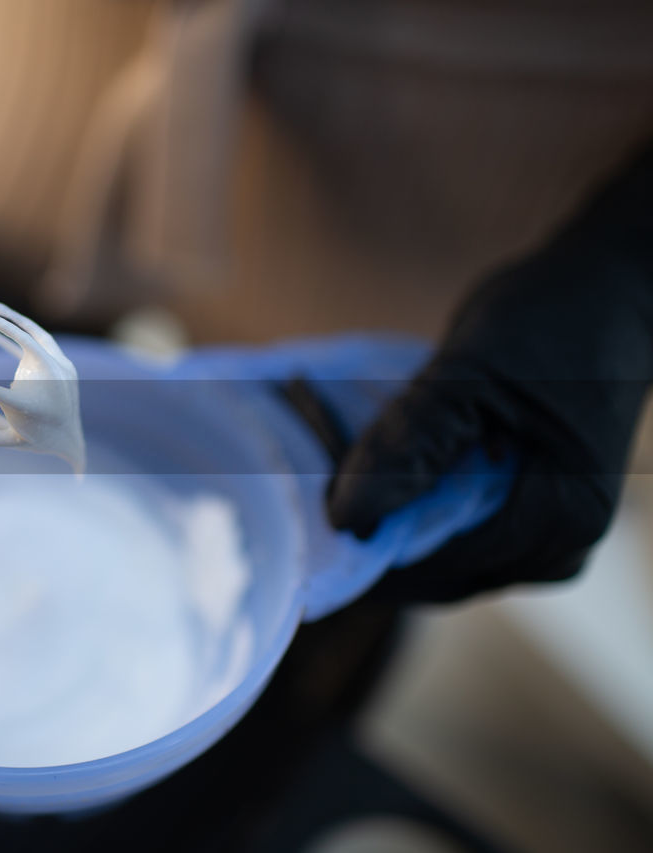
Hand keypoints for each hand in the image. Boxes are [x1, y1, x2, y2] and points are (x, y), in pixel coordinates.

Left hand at [326, 142, 652, 601]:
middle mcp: (555, 548)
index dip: (358, 551)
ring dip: (380, 527)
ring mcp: (543, 541)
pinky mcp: (523, 520)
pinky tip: (368, 478)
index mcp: (556, 519)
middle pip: (432, 574)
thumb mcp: (469, 373)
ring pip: (436, 559)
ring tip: (326, 483)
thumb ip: (409, 444)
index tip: (293, 525)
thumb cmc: (549, 321)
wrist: (608, 292)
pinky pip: (450, 536)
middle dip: (365, 542)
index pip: (433, 566)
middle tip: (297, 503)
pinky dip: (405, 512)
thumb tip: (343, 516)